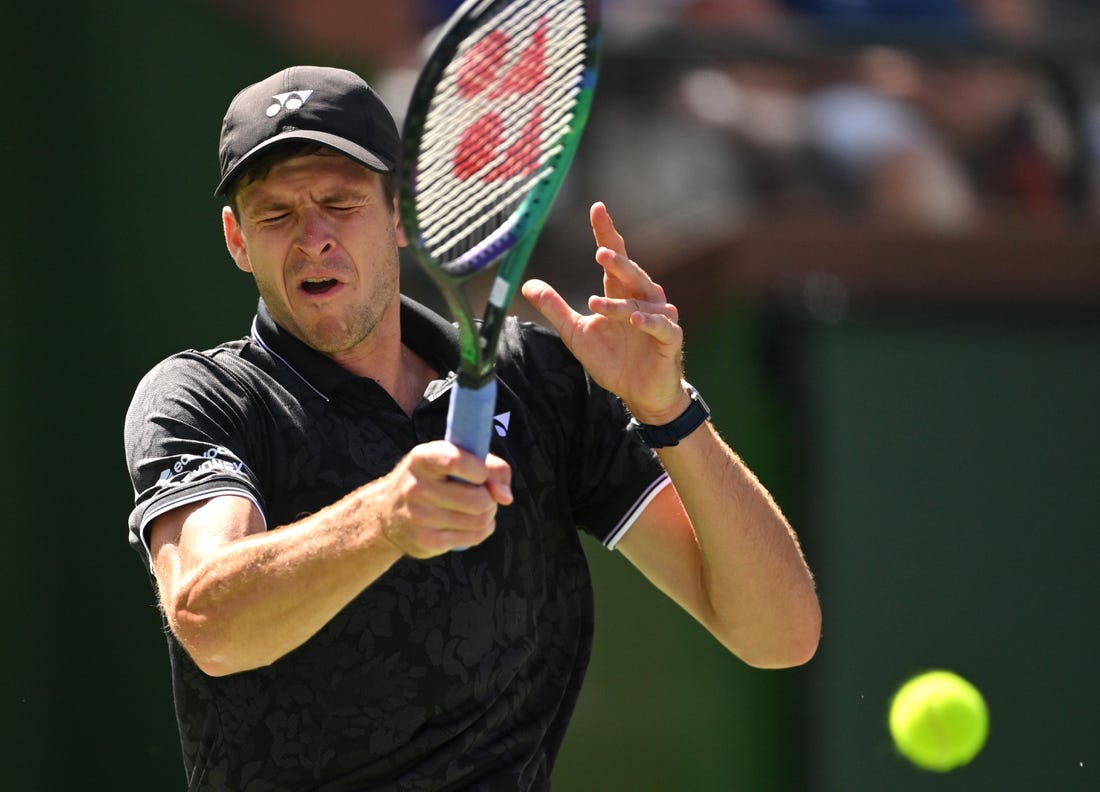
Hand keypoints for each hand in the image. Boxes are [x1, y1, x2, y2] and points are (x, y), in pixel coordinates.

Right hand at [375, 441, 512, 557]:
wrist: (388, 513)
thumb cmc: (431, 480)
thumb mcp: (452, 458)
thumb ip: (490, 466)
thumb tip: (506, 496)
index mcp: (422, 458)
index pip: (457, 461)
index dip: (480, 470)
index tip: (482, 474)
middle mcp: (416, 487)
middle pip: (478, 499)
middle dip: (490, 498)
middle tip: (483, 495)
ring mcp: (420, 517)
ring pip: (480, 520)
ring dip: (488, 515)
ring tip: (476, 509)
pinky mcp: (426, 542)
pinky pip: (474, 537)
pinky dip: (481, 530)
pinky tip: (469, 524)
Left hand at [521, 202, 688, 423]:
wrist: (639, 394)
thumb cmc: (613, 360)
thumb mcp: (576, 334)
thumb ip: (555, 308)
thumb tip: (526, 284)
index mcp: (622, 293)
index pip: (614, 257)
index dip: (606, 233)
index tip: (597, 208)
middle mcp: (643, 299)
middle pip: (632, 273)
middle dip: (618, 261)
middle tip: (599, 252)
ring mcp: (659, 318)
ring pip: (642, 302)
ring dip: (619, 303)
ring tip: (595, 303)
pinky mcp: (670, 339)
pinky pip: (662, 326)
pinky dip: (650, 322)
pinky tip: (635, 319)